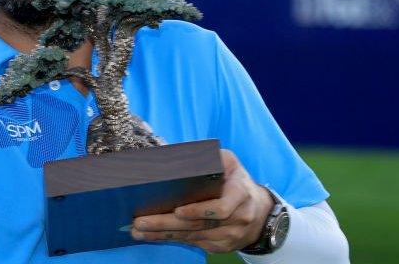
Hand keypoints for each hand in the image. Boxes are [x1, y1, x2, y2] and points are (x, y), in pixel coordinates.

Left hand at [131, 149, 273, 253]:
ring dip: (162, 235)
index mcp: (240, 194)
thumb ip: (211, 157)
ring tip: (138, 230)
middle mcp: (237, 219)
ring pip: (192, 237)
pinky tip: (151, 236)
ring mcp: (229, 236)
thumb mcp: (230, 163)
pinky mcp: (219, 246)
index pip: (221, 208)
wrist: (260, 213)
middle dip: (167, 224)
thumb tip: (179, 152)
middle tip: (141, 222)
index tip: (178, 210)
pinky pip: (193, 243)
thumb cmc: (237, 181)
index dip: (199, 211)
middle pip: (199, 226)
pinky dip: (171, 239)